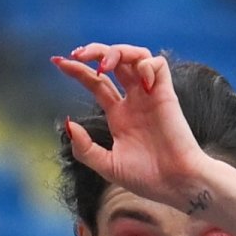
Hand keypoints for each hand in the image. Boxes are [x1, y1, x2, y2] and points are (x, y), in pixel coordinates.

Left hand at [51, 46, 220, 216]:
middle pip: (113, 61)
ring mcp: (150, 95)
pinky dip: (146, 64)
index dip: (78, 70)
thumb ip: (85, 148)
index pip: (96, 82)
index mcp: (119, 115)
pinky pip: (158, 64)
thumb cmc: (147, 179)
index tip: (58, 62)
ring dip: (118, 51)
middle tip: (78, 54)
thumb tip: (69, 124)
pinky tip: (139, 82)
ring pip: (135, 55)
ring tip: (105, 65)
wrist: (176, 184)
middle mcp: (134, 101)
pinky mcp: (166, 94)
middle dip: (94, 51)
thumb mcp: (108, 166)